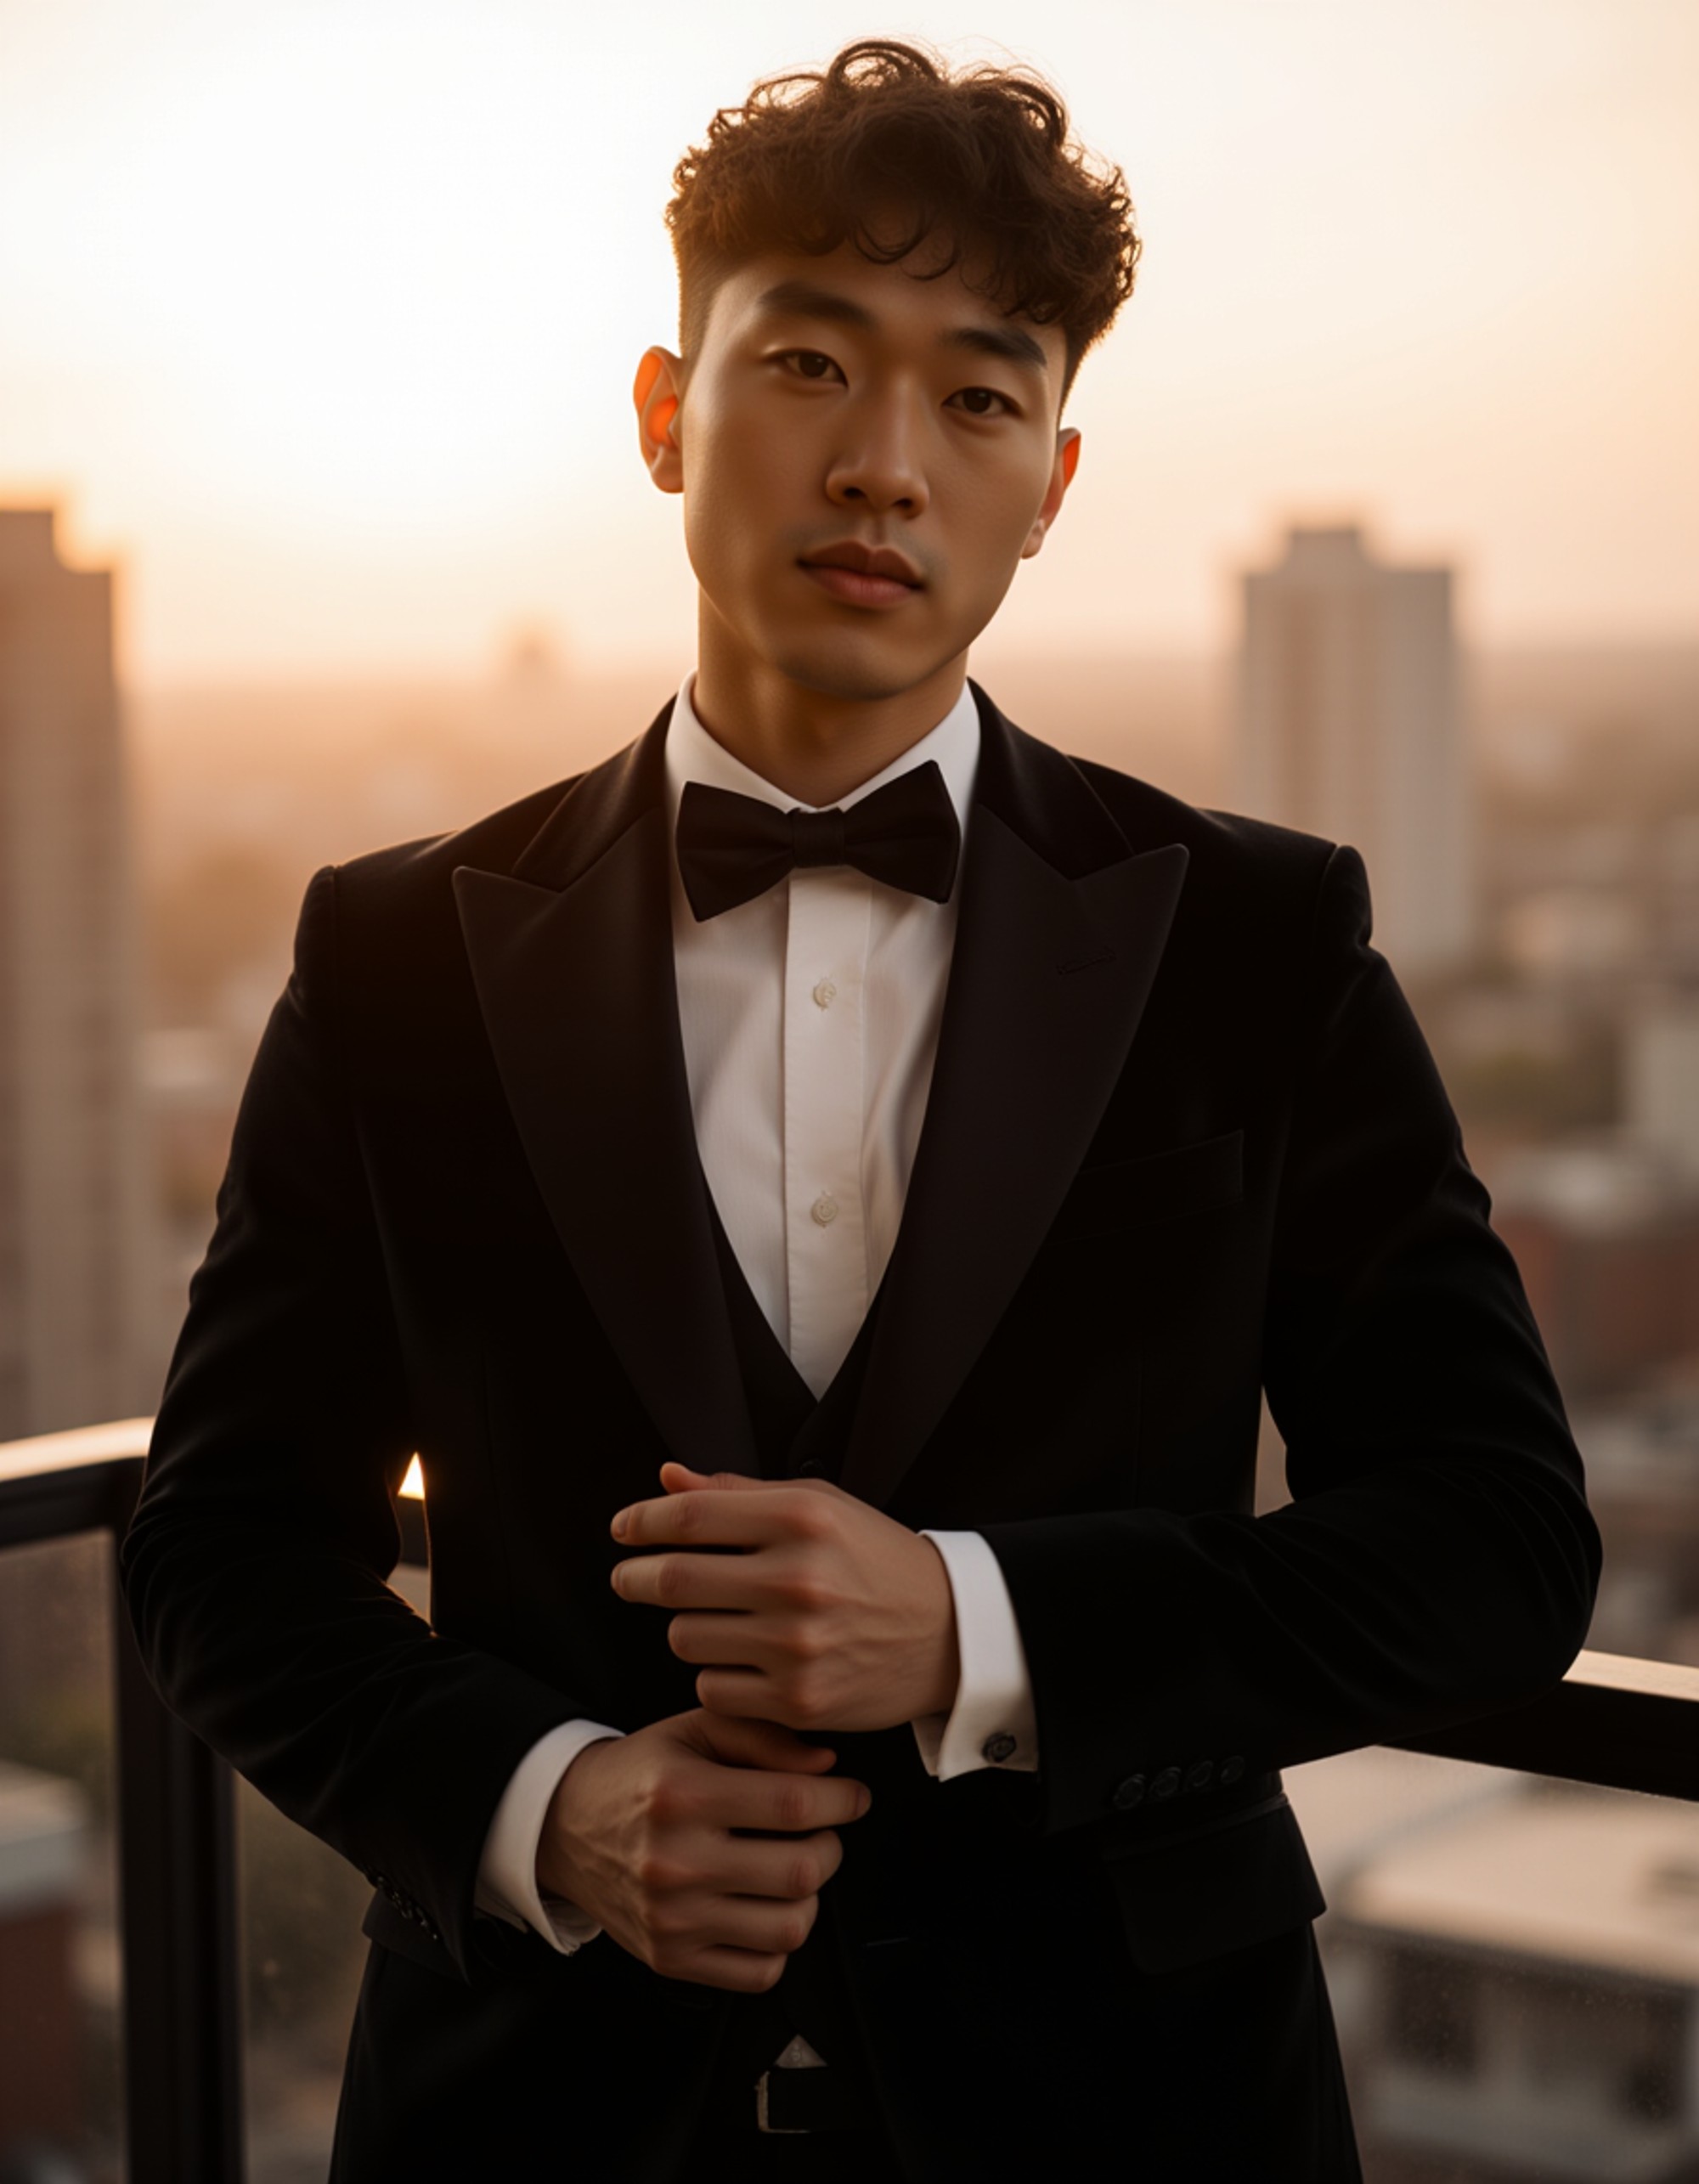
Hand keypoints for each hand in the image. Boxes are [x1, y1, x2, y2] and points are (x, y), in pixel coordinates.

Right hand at [536, 1707, 867, 1992]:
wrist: (566, 1828)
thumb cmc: (642, 1774)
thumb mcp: (694, 1729)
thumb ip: (762, 1736)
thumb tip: (826, 1763)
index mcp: (682, 1796)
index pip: (793, 1804)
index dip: (842, 1798)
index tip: (852, 1795)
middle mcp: (675, 1863)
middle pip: (800, 1870)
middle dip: (831, 1845)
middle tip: (822, 1830)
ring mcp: (673, 1920)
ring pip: (789, 1928)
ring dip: (810, 1897)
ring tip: (793, 1869)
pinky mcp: (671, 1960)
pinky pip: (759, 1972)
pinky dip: (779, 1944)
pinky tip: (765, 1908)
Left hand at [610, 1462, 960, 1733]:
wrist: (949, 1633)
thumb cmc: (875, 1561)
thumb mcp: (819, 1507)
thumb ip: (739, 1492)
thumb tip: (668, 1477)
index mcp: (802, 1518)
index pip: (691, 1515)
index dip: (642, 1522)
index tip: (623, 1529)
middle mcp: (798, 1579)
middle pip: (674, 1579)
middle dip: (635, 1577)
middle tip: (629, 1577)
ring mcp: (797, 1644)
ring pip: (685, 1637)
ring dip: (684, 1627)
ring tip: (711, 1619)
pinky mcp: (799, 1700)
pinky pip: (712, 1688)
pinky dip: (715, 1674)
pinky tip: (741, 1661)